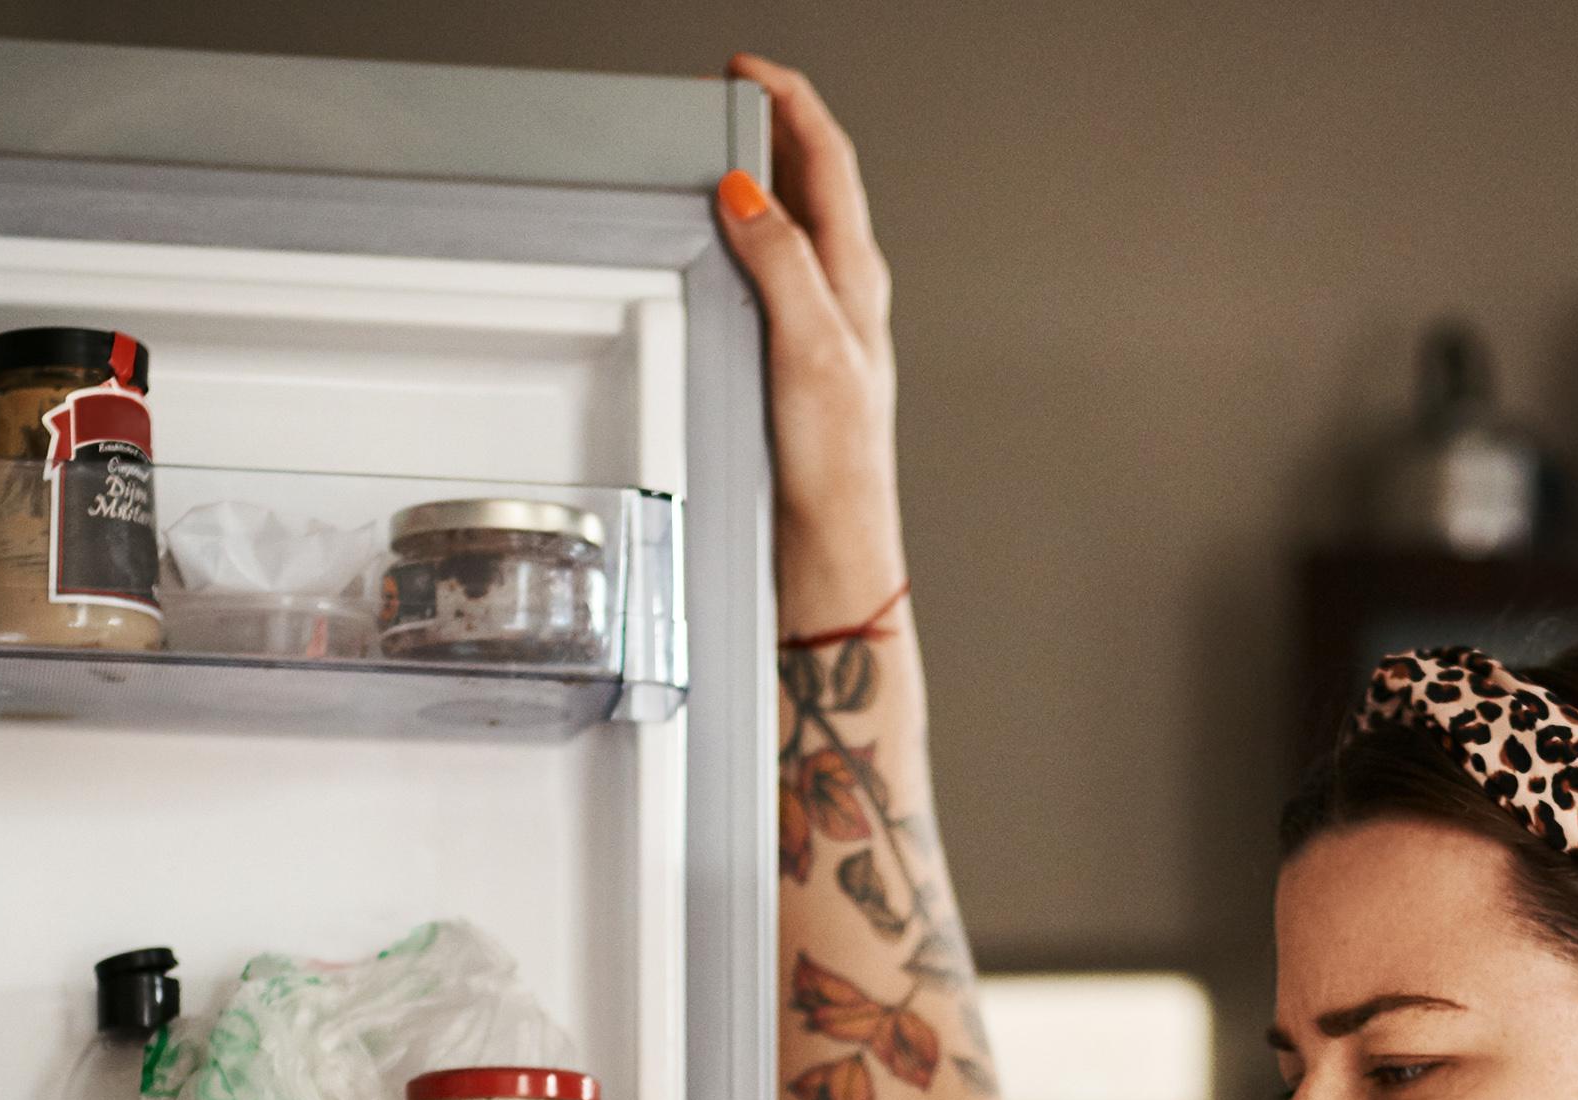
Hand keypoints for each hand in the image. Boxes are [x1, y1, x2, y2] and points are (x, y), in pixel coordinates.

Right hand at [716, 58, 907, 629]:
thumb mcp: (809, 351)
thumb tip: (747, 195)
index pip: (828, 161)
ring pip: (794, 224)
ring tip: (720, 148)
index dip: (789, 103)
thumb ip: (782, 265)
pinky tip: (722, 248)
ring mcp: (822, 325)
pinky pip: (774, 271)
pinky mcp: (796, 358)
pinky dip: (747, 237)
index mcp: (857, 280)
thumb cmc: (836, 469)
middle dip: (769, 127)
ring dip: (760, 177)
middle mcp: (845, 295)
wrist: (833, 550)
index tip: (747, 70)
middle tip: (724, 97)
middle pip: (812, 181)